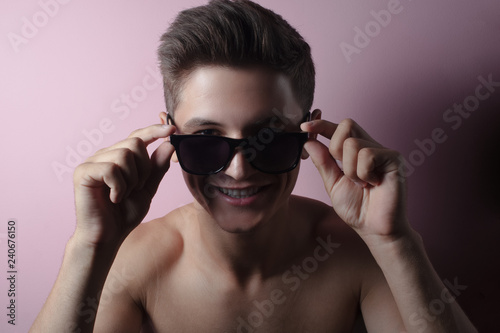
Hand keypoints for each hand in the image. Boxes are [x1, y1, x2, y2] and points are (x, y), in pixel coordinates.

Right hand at [72, 124, 175, 245]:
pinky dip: (119, 186)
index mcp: (119, 156)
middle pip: (135, 143)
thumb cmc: (124, 214)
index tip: (172, 129)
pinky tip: (114, 198)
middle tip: (136, 189)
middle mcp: (104, 154)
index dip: (154, 130)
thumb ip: (157, 167)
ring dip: (131, 179)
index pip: (138, 136)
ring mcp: (92, 162)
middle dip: (144, 169)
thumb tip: (169, 144)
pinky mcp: (83, 172)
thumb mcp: (148, 188)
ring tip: (123, 194)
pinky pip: (111, 168)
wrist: (107, 236)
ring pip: (124, 154)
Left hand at [301, 111, 408, 241]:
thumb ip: (322, 162)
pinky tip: (372, 183)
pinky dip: (363, 173)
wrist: (374, 229)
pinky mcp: (394, 158)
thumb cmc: (357, 209)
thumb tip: (309, 141)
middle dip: (335, 149)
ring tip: (361, 184)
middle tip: (345, 173)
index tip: (304, 126)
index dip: (321, 124)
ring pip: (352, 144)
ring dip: (350, 170)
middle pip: (346, 125)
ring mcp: (383, 151)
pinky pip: (367, 154)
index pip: (337, 129)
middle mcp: (370, 147)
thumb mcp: (332, 184)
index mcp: (355, 152)